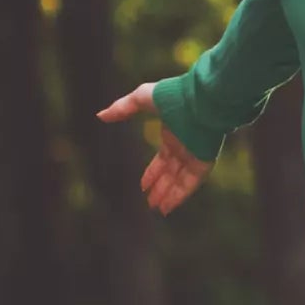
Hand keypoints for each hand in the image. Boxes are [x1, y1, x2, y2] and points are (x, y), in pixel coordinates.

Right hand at [95, 81, 214, 215]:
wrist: (201, 99)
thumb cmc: (173, 95)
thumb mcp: (142, 98)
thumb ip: (122, 108)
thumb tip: (101, 115)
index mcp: (173, 134)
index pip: (163, 158)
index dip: (152, 172)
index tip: (143, 184)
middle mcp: (184, 147)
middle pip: (171, 173)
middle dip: (160, 187)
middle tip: (150, 203)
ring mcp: (194, 156)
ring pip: (179, 181)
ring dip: (167, 195)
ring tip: (156, 210)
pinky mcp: (203, 162)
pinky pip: (189, 184)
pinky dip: (178, 196)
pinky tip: (167, 208)